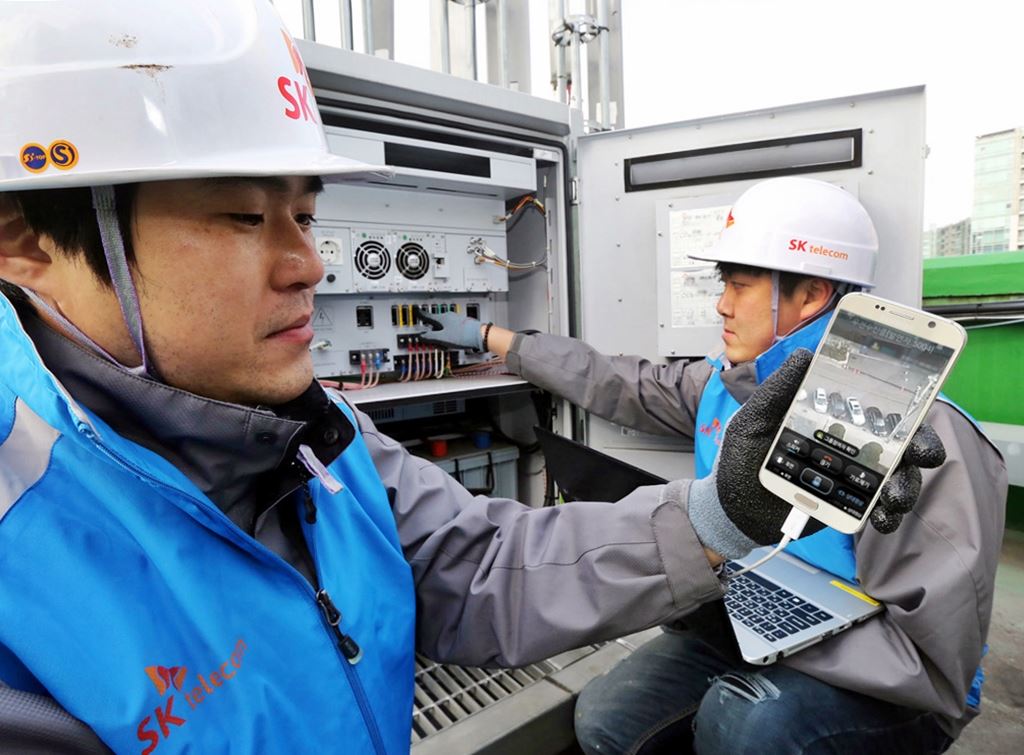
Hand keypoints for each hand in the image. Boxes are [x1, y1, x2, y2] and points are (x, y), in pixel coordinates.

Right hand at [417, 310, 484, 350]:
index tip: (415, 311)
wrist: (481, 336)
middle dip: (433, 334)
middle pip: (435, 324)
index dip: (419, 314)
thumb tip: (421, 336)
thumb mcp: (443, 338)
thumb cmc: (464, 335)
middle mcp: (448, 317)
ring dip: (442, 337)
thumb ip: (430, 337)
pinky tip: (453, 343)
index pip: (427, 316)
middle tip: (435, 343)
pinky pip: (450, 330)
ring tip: (446, 345)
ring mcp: (455, 320)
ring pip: (443, 328)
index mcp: (442, 318)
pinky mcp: (461, 325)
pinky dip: (448, 337)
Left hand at [687, 349, 944, 558]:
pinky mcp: (848, 505)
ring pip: (896, 477)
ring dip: (905, 486)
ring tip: (894, 498)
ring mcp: (852, 476)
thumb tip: (805, 354)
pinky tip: (881, 519)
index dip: (907, 404)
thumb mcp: (755, 419)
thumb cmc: (741, 457)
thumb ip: (779, 390)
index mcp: (833, 417)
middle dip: (921, 447)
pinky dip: (886, 516)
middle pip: (901, 442)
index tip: (921, 407)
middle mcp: (850, 444)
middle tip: (923, 455)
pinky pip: (877, 509)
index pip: (878, 406)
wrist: (731, 508)